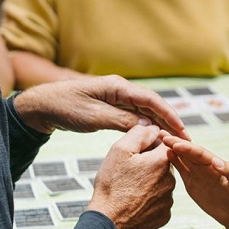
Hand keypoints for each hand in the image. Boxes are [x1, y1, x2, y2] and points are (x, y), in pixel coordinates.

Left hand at [14, 75, 187, 137]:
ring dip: (161, 125)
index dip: (169, 114)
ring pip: (146, 111)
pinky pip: (136, 116)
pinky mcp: (113, 107)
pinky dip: (147, 126)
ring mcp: (117, 98)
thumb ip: (121, 120)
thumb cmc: (65, 108)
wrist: (43, 106)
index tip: (181, 129)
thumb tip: (148, 126)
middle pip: (153, 105)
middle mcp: (121, 90)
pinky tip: (156, 138)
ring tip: (175, 141)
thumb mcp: (93, 117)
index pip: (151, 99)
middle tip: (186, 139)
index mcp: (118, 87)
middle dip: (170, 121)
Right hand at [86, 125, 175, 228]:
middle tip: (128, 172)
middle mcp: (171, 180)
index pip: (164, 144)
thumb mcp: (120, 150)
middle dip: (148, 165)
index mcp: (163, 161)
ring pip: (160, 183)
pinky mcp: (164, 215)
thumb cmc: (112, 185)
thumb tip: (153, 127)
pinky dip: (148, 200)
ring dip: (149, 182)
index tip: (134, 153)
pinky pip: (159, 202)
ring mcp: (169, 200)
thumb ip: (140, 134)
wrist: (108, 222)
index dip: (148, 145)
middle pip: (162, 165)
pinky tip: (134, 202)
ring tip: (128, 188)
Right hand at [163, 134, 228, 228]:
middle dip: (177, 143)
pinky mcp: (192, 184)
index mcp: (216, 163)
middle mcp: (206, 166)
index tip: (176, 143)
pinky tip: (167, 154)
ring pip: (184, 158)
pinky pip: (182, 171)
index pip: (200, 153)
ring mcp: (198, 174)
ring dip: (173, 148)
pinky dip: (175, 162)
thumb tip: (216, 162)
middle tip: (162, 134)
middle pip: (189, 152)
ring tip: (162, 138)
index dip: (188, 148)